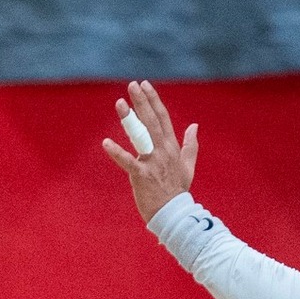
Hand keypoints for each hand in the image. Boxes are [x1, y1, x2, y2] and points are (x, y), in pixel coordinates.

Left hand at [101, 80, 199, 222]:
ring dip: (129, 118)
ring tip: (120, 102)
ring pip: (140, 136)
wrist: (174, 214)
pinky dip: (117, 153)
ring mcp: (152, 162)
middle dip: (142, 101)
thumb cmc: (178, 191)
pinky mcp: (141, 176)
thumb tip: (194, 126)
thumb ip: (190, 144)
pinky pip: (127, 162)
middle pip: (152, 121)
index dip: (154, 100)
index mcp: (171, 147)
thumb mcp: (188, 165)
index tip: (145, 85)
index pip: (163, 117)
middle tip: (133, 85)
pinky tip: (105, 143)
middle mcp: (163, 151)